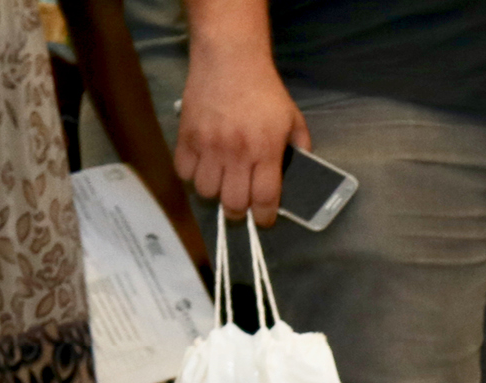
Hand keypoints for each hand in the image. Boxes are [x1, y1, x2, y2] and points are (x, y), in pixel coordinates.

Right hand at [174, 43, 307, 221]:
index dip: (264, 218)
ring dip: (214, 192)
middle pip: (233, 203)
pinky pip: (184, 172)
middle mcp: (237, 152)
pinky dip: (192, 175)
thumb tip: (298, 175)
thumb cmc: (264, 89)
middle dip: (239, 211)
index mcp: (265, 151)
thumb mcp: (293, 119)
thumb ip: (300, 149)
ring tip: (221, 182)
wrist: (230, 59)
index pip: (264, 200)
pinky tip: (202, 166)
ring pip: (206, 191)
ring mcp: (209, 145)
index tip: (263, 220)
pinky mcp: (187, 135)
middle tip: (240, 203)